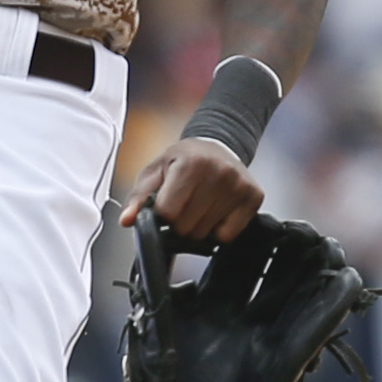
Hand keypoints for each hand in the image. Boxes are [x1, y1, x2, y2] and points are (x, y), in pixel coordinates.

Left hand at [118, 135, 265, 244]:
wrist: (217, 146)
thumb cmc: (183, 160)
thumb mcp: (155, 171)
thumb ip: (139, 197)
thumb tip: (127, 220)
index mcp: (190, 164)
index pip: (168, 213)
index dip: (162, 214)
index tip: (166, 204)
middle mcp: (218, 173)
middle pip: (186, 227)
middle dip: (179, 222)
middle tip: (184, 205)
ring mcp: (238, 186)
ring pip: (206, 234)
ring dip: (198, 227)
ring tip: (199, 205)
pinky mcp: (253, 197)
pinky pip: (228, 236)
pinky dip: (218, 231)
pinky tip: (215, 212)